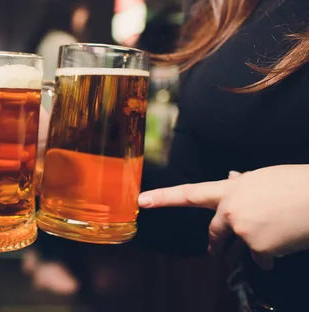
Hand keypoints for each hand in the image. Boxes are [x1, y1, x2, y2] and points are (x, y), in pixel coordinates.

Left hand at [138, 165, 308, 269]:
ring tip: (279, 231)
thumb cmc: (296, 184)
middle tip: (213, 250)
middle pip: (214, 231)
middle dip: (215, 243)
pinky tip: (285, 241)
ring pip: (243, 246)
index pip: (189, 194)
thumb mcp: (264, 178)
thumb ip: (243, 185)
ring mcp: (241, 229)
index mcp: (230, 189)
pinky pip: (261, 258)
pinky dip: (272, 255)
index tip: (142, 200)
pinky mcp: (256, 246)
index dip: (164, 197)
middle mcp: (229, 209)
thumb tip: (232, 178)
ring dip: (259, 244)